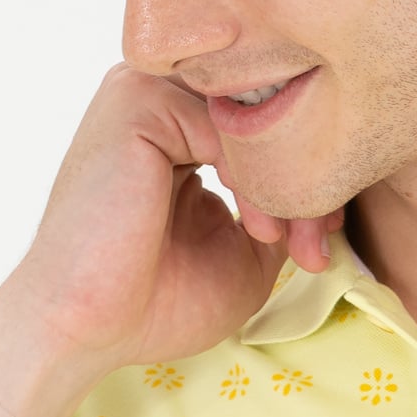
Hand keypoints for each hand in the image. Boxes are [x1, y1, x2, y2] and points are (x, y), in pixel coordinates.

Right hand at [1, 60, 344, 378]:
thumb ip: (283, 208)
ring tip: (284, 242)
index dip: (308, 184)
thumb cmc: (152, 301)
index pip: (266, 130)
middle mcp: (163, 97)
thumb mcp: (245, 254)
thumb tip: (332, 181)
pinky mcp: (137, 100)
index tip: (320, 247)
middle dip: (307, 182)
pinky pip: (227, 120)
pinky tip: (255, 225)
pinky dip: (254, 174)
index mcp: (181, 126)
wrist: (83, 326)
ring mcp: (147, 91)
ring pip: (253, 116)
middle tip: (316, 249)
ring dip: (287, 180)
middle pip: (265, 115)